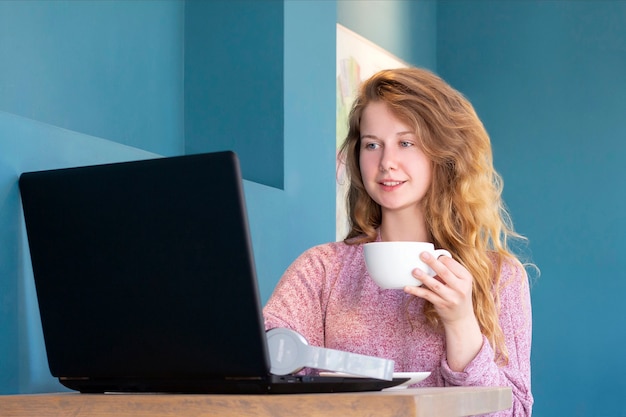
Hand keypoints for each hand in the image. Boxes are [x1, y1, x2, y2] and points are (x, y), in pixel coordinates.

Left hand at [404, 251, 482, 370]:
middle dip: (433, 263)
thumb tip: (432, 257)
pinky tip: (407, 287)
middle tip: (422, 254)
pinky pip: (427, 296)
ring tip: (414, 271)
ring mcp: (451, 297)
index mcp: (466, 278)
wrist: (461, 318)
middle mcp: (460, 287)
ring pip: (435, 285)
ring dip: (424, 277)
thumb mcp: (461, 282)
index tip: (432, 254)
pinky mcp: (441, 305)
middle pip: (445, 272)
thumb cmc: (458, 294)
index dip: (441, 258)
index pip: (452, 264)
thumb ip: (450, 271)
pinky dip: (416, 291)